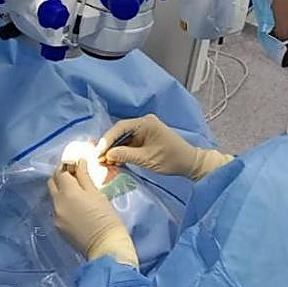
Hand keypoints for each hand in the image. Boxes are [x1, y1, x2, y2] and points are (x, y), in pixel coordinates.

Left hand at [47, 160, 137, 267]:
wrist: (106, 247)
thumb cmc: (107, 218)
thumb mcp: (97, 194)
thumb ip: (85, 177)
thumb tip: (79, 162)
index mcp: (68, 192)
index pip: (60, 172)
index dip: (66, 165)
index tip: (75, 165)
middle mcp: (57, 202)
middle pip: (52, 183)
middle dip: (61, 177)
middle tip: (75, 176)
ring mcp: (56, 216)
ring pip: (54, 197)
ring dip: (62, 191)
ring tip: (78, 194)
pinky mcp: (58, 227)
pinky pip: (58, 210)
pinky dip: (64, 205)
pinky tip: (77, 210)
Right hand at [97, 114, 233, 179]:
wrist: (190, 163)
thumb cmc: (171, 159)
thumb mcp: (147, 159)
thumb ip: (126, 155)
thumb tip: (107, 155)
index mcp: (146, 123)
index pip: (121, 127)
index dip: (107, 139)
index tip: (98, 152)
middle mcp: (143, 123)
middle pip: (119, 132)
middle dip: (108, 145)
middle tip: (97, 158)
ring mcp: (144, 131)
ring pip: (122, 138)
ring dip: (113, 150)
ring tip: (103, 161)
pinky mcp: (144, 139)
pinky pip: (128, 143)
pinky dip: (121, 152)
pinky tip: (113, 161)